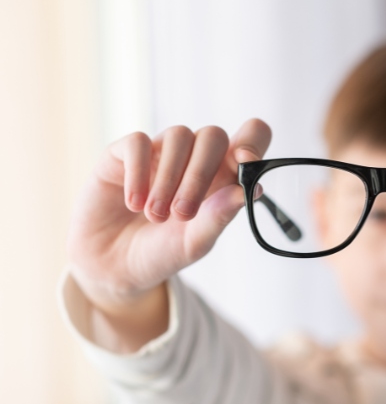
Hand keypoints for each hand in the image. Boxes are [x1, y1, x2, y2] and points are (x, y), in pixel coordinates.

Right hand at [67, 119, 270, 309]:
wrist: (113, 268)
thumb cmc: (162, 251)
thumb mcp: (195, 243)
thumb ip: (220, 216)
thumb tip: (252, 190)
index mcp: (223, 175)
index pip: (251, 137)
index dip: (253, 141)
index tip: (244, 162)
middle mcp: (194, 157)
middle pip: (213, 135)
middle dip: (200, 174)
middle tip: (182, 214)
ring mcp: (160, 152)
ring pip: (178, 136)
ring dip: (169, 179)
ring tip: (155, 215)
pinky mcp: (123, 153)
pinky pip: (138, 142)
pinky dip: (138, 172)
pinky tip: (134, 203)